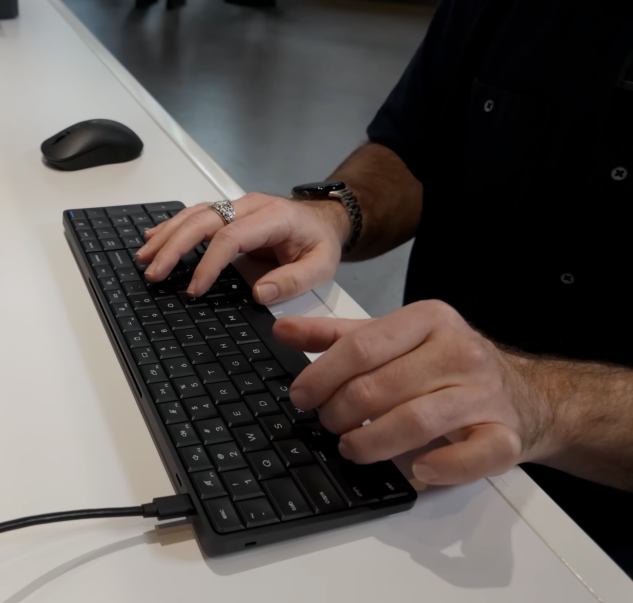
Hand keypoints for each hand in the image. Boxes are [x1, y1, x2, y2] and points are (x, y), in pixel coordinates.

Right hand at [135, 193, 348, 303]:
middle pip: (203, 220)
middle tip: (154, 272)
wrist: (324, 219)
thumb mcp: (320, 266)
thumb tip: (259, 294)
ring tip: (144, 256)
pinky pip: (195, 214)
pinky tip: (153, 236)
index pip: (230, 237)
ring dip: (166, 235)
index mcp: (273, 217)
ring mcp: (236, 206)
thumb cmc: (319, 243)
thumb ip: (293, 280)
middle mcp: (249, 205)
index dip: (208, 264)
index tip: (195, 289)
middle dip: (174, 246)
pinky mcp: (228, 212)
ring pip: (194, 214)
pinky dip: (172, 226)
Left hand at [275, 300, 557, 484]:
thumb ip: (337, 336)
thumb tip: (282, 329)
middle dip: (341, 412)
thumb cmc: (446, 367)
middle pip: (381, 386)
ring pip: (416, 420)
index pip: (362, 346)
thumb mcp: (392, 341)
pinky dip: (443, 466)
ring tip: (351, 448)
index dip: (322, 375)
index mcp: (428, 320)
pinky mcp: (506, 435)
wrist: (525, 395)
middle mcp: (460, 351)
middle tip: (327, 425)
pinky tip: (418, 468)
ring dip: (373, 442)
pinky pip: (475, 455)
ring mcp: (485, 394)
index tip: (300, 397)